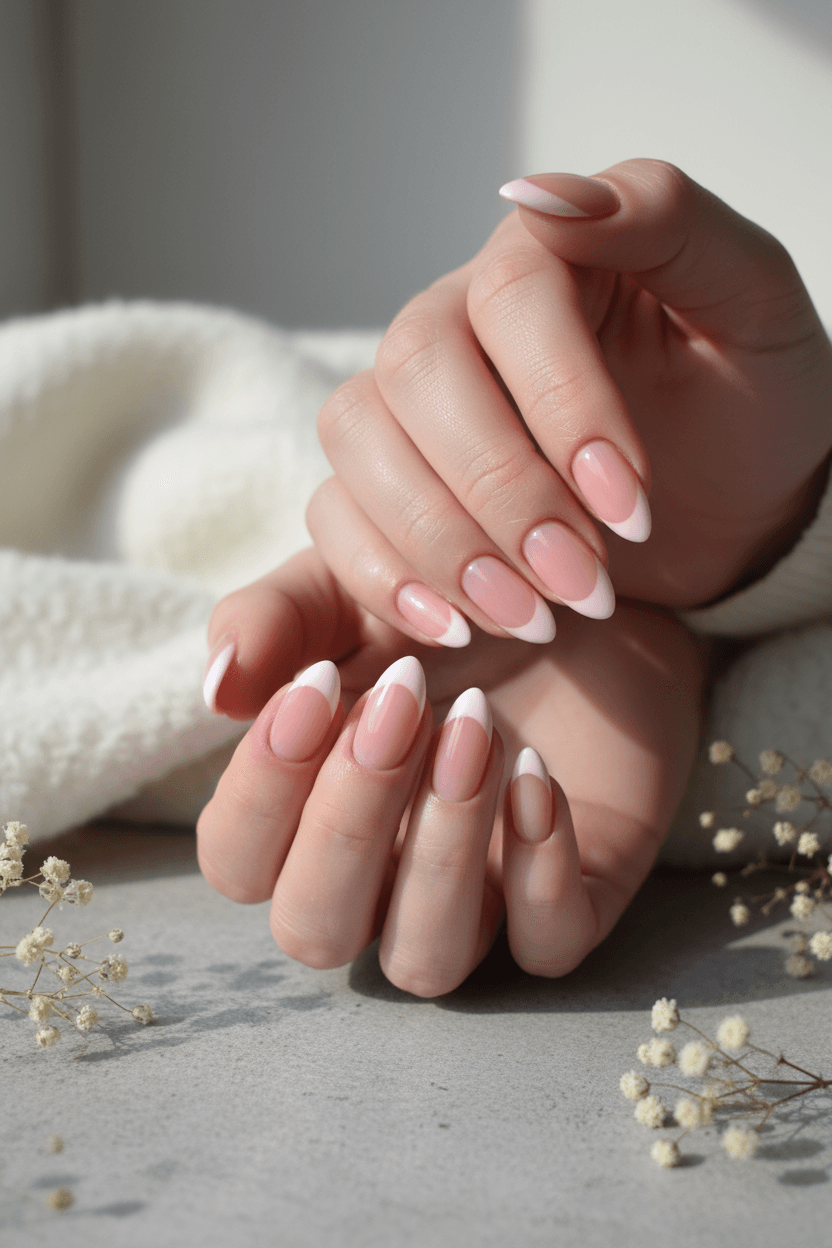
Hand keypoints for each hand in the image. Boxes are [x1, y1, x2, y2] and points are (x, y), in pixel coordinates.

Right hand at [197, 548, 702, 993]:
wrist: (562, 583)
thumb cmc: (433, 602)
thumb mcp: (344, 589)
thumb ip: (271, 623)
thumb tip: (217, 688)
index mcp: (304, 813)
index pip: (236, 863)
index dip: (260, 793)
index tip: (314, 685)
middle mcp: (377, 876)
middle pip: (315, 930)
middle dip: (349, 819)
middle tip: (404, 698)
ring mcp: (473, 896)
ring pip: (425, 960)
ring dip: (441, 852)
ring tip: (475, 729)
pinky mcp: (569, 896)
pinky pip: (547, 945)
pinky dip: (541, 871)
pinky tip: (534, 771)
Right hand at [306, 159, 831, 650]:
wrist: (732, 503)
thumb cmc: (748, 403)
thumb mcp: (751, 304)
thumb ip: (669, 222)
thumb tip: (550, 196)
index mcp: (544, 258)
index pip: (514, 296)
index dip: (563, 401)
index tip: (629, 506)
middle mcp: (457, 321)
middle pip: (417, 372)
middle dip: (500, 490)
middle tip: (583, 584)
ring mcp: (411, 407)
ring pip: (359, 440)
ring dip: (440, 540)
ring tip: (534, 616)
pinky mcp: (392, 487)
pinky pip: (336, 514)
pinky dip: (385, 575)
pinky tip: (458, 624)